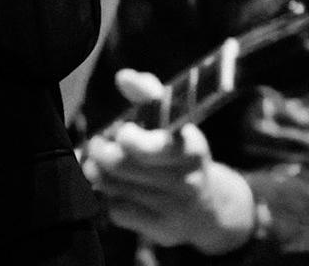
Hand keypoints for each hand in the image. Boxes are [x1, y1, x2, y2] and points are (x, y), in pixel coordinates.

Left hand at [82, 68, 256, 254]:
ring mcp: (174, 209)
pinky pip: (118, 211)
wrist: (211, 208)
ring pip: (115, 186)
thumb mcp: (173, 122)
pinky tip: (115, 188)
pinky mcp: (162, 231)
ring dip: (98, 171)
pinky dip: (109, 197)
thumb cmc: (179, 154)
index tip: (123, 131)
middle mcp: (187, 181)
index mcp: (191, 148)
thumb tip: (124, 77)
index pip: (159, 146)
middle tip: (98, 143)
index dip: (132, 139)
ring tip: (97, 162)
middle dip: (102, 150)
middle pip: (124, 165)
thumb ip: (148, 95)